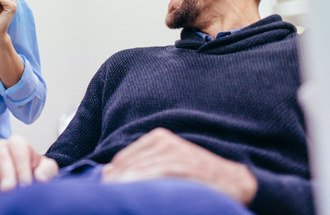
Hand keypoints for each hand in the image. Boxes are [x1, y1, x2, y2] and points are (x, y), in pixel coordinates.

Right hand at [0, 135, 58, 191]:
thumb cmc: (37, 171)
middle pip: (1, 152)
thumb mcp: (48, 168)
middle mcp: (2, 147)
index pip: (19, 151)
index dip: (23, 168)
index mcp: (19, 144)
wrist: (29, 176)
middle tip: (8, 189)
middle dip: (5, 171)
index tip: (25, 185)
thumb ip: (47, 169)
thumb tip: (39, 177)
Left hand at [102, 128, 256, 204]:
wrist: (233, 181)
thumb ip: (137, 166)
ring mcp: (176, 150)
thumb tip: (104, 174)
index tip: (108, 191)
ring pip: (141, 170)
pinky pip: (158, 173)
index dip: (113, 178)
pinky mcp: (186, 163)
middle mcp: (165, 140)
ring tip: (124, 198)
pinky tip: (139, 194)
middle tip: (112, 197)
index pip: (122, 159)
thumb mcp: (165, 165)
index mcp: (157, 138)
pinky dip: (145, 184)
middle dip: (118, 183)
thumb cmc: (195, 177)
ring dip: (128, 186)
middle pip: (129, 165)